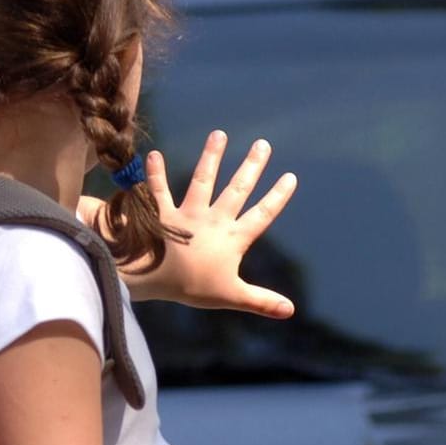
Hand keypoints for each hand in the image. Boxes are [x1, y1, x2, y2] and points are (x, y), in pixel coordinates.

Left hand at [85, 130, 297, 316]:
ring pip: (203, 180)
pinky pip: (158, 190)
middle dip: (251, 167)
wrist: (154, 280)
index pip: (261, 216)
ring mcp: (188, 214)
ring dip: (211, 157)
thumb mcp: (231, 296)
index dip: (277, 197)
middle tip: (263, 144)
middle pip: (237, 190)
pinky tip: (154, 154)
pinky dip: (155, 173)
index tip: (290, 177)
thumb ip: (261, 300)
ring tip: (219, 134)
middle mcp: (213, 221)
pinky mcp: (162, 213)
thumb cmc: (192, 288)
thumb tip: (291, 310)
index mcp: (232, 239)